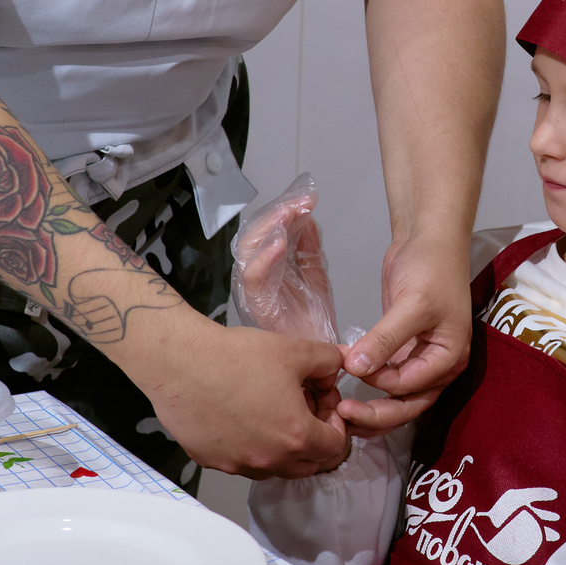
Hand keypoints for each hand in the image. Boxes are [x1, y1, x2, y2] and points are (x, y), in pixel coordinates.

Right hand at [142, 322, 349, 478]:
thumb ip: (328, 361)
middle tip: (301, 406)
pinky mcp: (210, 461)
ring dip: (281, 447)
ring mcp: (236, 465)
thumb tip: (337, 367)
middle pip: (307, 464)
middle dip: (312, 438)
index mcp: (295, 437)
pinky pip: (241, 462)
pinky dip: (249, 446)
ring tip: (270, 410)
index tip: (322, 401)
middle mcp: (268, 460)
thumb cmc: (236, 356)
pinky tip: (240, 415)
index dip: (336, 421)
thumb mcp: (295, 350)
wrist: (180, 360)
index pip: (335, 446)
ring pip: (273, 467)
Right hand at [234, 197, 337, 342]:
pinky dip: (264, 259)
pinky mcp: (257, 310)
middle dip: (276, 214)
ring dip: (268, 229)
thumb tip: (307, 218)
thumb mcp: (316, 280)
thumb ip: (310, 250)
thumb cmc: (312, 329)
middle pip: (254, 237)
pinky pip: (254, 280)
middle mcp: (258, 280)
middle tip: (300, 202)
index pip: (269, 232)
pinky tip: (280, 244)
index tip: (308, 197)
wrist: (317, 367)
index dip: (286, 211)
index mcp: (271, 270)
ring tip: (289, 213)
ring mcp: (255, 293)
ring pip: (248, 251)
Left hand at [339, 232, 472, 426]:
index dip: (380, 384)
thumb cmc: (431, 269)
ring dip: (371, 410)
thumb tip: (355, 369)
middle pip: (407, 405)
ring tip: (340, 414)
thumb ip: (385, 339)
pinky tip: (345, 386)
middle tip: (340, 414)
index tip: (352, 368)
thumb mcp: (411, 304)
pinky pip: (387, 381)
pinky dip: (369, 387)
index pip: (411, 387)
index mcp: (449, 358)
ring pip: (397, 400)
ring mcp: (421, 362)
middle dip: (375, 415)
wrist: (428, 241)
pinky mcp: (403, 353)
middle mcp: (438, 367)